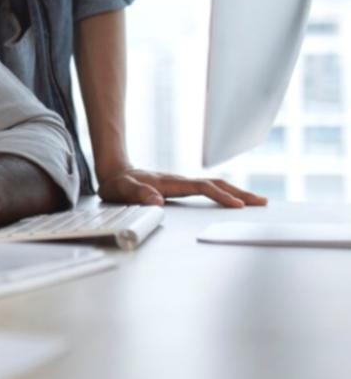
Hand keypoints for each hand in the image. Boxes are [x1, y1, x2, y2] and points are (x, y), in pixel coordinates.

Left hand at [99, 167, 266, 207]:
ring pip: (215, 185)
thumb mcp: (121, 190)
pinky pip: (209, 189)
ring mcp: (183, 183)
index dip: (220, 196)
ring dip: (237, 192)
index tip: (237, 204)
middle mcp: (180, 181)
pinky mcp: (183, 187)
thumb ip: (136, 194)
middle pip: (216, 184)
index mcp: (170, 183)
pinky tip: (236, 200)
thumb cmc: (118, 184)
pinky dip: (226, 193)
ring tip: (258, 201)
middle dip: (239, 192)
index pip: (201, 188)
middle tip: (262, 202)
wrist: (115, 173)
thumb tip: (156, 200)